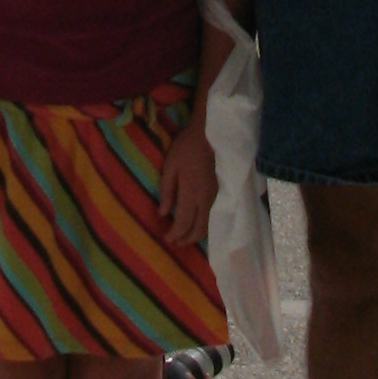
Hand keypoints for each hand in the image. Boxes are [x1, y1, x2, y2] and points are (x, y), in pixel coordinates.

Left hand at [154, 112, 216, 246]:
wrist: (207, 136)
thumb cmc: (185, 149)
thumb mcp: (169, 167)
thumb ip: (166, 192)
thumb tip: (162, 214)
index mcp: (191, 194)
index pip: (183, 223)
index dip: (174, 234)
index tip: (165, 238)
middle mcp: (205, 200)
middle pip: (198, 229)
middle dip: (186, 239)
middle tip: (174, 242)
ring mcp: (212, 196)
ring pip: (206, 224)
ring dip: (194, 233)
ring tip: (182, 236)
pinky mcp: (215, 192)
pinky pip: (208, 215)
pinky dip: (200, 224)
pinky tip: (191, 222)